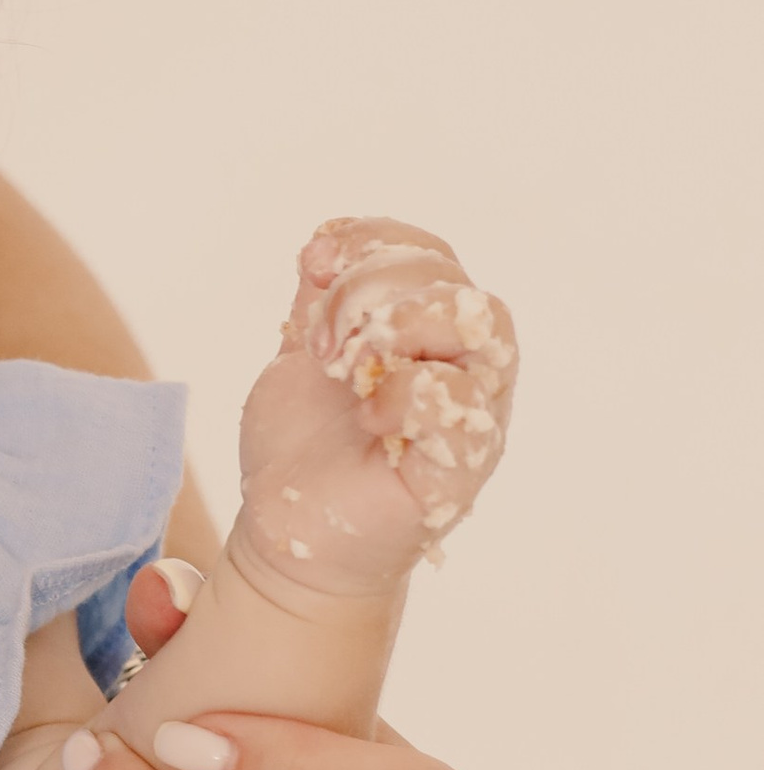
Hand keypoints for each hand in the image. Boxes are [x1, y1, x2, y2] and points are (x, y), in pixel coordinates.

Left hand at [236, 216, 516, 597]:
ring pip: (481, 324)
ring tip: (341, 367)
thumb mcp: (304, 350)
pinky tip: (367, 416)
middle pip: (452, 280)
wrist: (287, 528)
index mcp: (429, 329)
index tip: (311, 264)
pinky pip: (464, 407)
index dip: (372, 240)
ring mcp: (471, 413)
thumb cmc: (304, 442)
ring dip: (398, 327)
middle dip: (369, 287)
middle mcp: (463, 363)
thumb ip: (322, 297)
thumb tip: (325, 249)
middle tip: (320, 340)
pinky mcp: (461, 468)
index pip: (430, 253)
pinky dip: (409, 394)